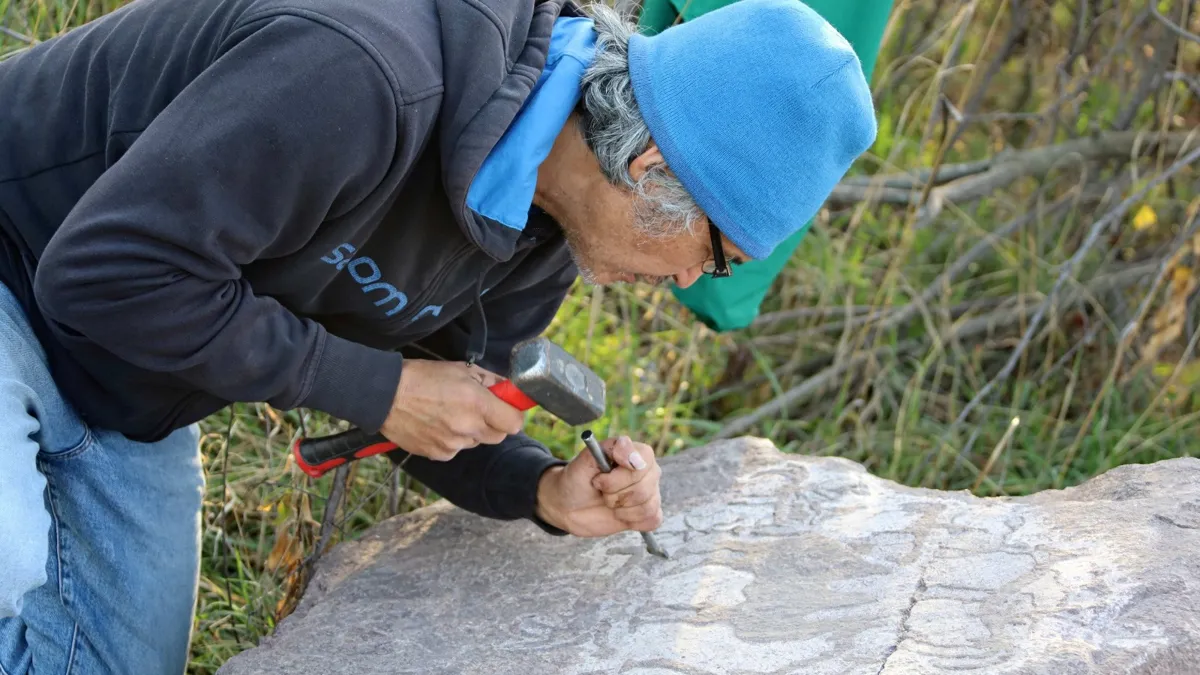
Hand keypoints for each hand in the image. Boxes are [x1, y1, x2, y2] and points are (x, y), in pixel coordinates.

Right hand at [380, 359, 524, 460]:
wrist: (385, 395)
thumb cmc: (422, 377)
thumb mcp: (460, 369)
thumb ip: (490, 380)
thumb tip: (508, 389)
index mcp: (477, 403)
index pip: (515, 422)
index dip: (512, 414)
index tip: (506, 407)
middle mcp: (468, 427)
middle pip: (499, 435)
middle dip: (495, 423)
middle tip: (479, 408)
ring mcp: (453, 444)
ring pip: (476, 442)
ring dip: (471, 431)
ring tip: (450, 414)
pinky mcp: (439, 454)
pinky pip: (456, 450)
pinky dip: (452, 440)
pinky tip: (437, 424)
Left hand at [535, 435, 662, 536]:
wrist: (568, 504)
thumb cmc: (578, 478)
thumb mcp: (587, 457)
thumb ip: (612, 447)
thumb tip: (635, 460)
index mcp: (636, 454)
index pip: (644, 462)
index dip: (621, 476)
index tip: (599, 480)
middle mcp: (648, 472)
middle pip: (645, 488)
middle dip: (615, 494)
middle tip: (600, 490)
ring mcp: (650, 493)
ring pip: (647, 506)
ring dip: (620, 509)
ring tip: (608, 502)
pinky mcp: (648, 514)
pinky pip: (652, 520)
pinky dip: (632, 520)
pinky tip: (618, 514)